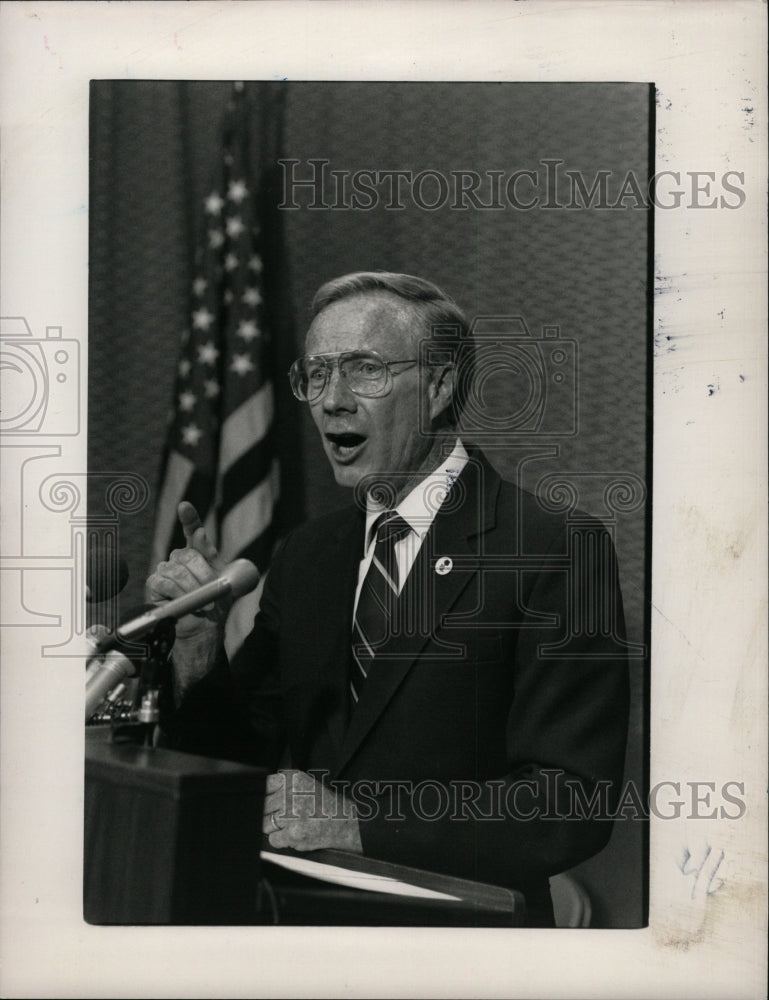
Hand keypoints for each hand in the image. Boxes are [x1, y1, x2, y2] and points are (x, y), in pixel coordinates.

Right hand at [146, 501, 229, 639]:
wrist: (204, 628)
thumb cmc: (214, 603)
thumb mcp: (220, 579)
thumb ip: (211, 556)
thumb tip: (200, 532)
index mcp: (198, 553)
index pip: (191, 530)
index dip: (188, 518)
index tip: (184, 506)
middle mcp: (179, 558)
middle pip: (188, 555)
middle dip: (203, 574)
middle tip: (212, 590)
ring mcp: (165, 569)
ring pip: (177, 570)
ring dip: (193, 587)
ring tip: (204, 602)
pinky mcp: (154, 584)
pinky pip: (164, 582)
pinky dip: (177, 593)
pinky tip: (185, 603)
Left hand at [262, 770, 362, 853]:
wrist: (343, 822)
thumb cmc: (322, 804)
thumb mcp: (303, 784)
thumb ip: (281, 786)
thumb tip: (258, 795)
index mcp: (292, 778)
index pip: (263, 786)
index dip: (263, 796)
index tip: (267, 803)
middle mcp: (290, 794)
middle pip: (263, 807)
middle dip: (270, 814)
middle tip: (284, 816)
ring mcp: (290, 814)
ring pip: (265, 824)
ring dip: (276, 828)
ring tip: (293, 824)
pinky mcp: (293, 833)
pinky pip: (273, 839)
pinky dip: (282, 840)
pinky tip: (295, 834)